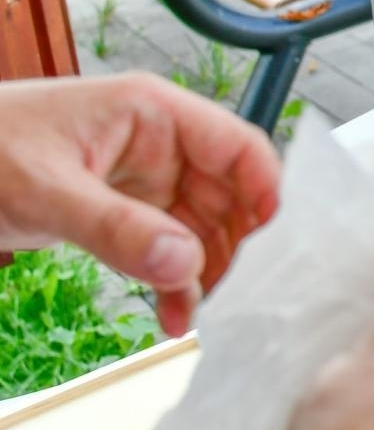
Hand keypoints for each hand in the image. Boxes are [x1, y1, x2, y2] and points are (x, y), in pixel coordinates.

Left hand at [0, 73, 278, 335]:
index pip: (237, 145)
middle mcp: (160, 145)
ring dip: (207, 274)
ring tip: (200, 316)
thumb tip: (184, 263)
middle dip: (236, 246)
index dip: (265, 190)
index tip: (273, 243)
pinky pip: (167, 252)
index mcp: (153, 113)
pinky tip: (172, 317)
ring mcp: (145, 182)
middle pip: (230, 195)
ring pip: (203, 230)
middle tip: (239, 297)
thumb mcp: (44, 190)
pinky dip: (175, 285)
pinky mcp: (125, 215)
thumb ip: (116, 227)